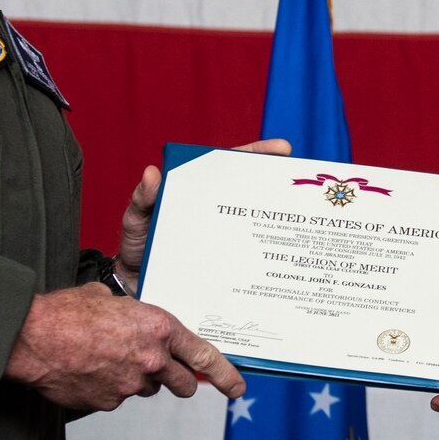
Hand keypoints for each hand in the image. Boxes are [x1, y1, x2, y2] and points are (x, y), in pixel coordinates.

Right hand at [4, 284, 245, 409]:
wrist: (32, 338)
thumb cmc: (66, 313)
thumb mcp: (108, 300)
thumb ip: (132, 313)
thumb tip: (131, 318)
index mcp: (158, 329)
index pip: (203, 355)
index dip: (224, 373)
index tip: (236, 386)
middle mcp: (151, 360)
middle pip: (181, 383)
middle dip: (176, 379)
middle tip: (159, 369)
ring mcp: (130, 386)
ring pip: (146, 389)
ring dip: (137, 379)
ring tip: (106, 359)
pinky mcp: (108, 403)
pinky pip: (117, 398)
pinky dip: (108, 388)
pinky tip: (88, 370)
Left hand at [115, 138, 291, 287]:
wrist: (135, 291)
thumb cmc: (136, 248)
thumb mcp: (137, 221)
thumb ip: (142, 200)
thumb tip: (152, 174)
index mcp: (197, 195)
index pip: (228, 167)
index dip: (256, 155)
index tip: (282, 149)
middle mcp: (217, 214)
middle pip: (252, 193)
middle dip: (279, 186)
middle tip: (303, 182)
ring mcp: (225, 239)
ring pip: (257, 226)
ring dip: (280, 222)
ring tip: (302, 219)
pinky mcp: (227, 266)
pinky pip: (250, 259)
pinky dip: (268, 260)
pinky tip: (285, 263)